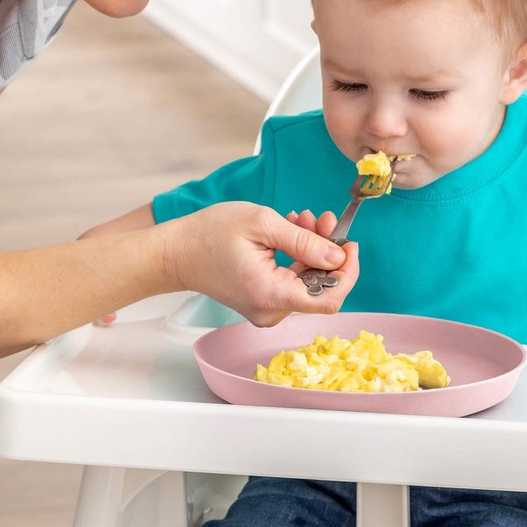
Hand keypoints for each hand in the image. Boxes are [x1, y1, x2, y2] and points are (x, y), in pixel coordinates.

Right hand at [158, 201, 358, 326]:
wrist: (176, 252)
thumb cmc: (211, 234)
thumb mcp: (262, 224)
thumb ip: (304, 242)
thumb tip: (338, 257)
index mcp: (271, 294)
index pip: (330, 299)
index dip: (348, 273)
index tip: (349, 244)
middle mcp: (271, 310)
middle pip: (320, 287)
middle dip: (327, 250)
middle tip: (322, 217)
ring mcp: (266, 308)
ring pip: (308, 281)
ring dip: (312, 248)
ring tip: (301, 218)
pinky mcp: (263, 300)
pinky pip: (293, 281)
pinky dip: (298, 256)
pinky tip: (292, 231)